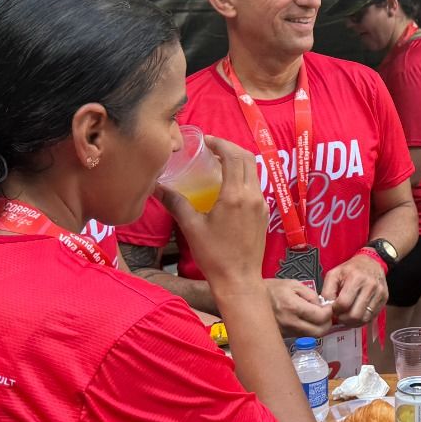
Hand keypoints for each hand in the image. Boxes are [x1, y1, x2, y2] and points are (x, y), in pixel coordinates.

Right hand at [157, 136, 268, 299]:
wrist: (239, 280)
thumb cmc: (214, 255)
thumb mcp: (191, 227)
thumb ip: (175, 203)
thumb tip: (156, 187)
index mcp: (235, 195)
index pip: (233, 156)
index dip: (220, 143)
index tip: (205, 141)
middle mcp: (252, 195)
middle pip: (247, 158)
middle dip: (229, 148)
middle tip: (211, 147)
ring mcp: (261, 204)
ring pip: (254, 170)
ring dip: (238, 161)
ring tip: (218, 162)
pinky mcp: (264, 213)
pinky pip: (255, 185)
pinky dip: (243, 175)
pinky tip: (228, 183)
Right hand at [265, 278, 335, 336]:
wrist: (250, 298)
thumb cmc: (273, 288)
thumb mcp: (293, 284)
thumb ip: (311, 295)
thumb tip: (321, 306)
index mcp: (293, 307)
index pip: (320, 318)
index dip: (329, 313)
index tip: (328, 307)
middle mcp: (290, 323)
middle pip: (318, 332)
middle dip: (326, 323)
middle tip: (325, 314)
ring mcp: (285, 332)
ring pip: (311, 336)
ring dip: (318, 328)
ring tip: (315, 316)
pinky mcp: (282, 336)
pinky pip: (301, 336)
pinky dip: (307, 330)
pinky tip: (305, 320)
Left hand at [321, 253, 387, 327]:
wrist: (371, 262)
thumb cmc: (350, 269)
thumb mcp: (334, 274)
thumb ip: (327, 291)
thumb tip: (326, 309)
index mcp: (355, 278)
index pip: (344, 303)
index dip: (336, 310)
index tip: (333, 309)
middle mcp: (370, 285)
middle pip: (355, 314)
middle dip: (344, 319)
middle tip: (339, 316)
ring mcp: (379, 292)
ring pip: (364, 318)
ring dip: (353, 322)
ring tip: (347, 317)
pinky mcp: (385, 298)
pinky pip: (372, 317)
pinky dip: (363, 319)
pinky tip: (357, 314)